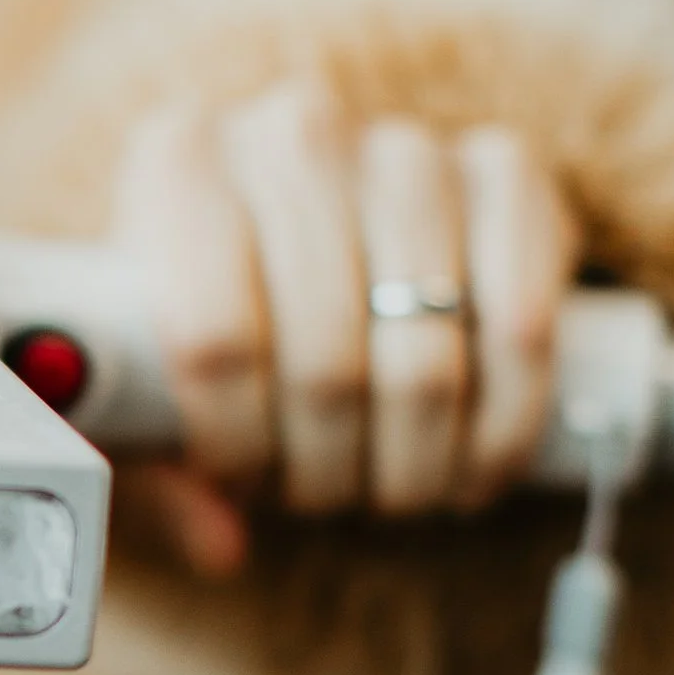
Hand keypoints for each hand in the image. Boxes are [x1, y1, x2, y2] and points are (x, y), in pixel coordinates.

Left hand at [112, 78, 577, 578]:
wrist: (304, 217)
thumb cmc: (211, 307)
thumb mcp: (149, 374)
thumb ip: (156, 460)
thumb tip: (219, 543)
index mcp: (177, 162)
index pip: (214, 340)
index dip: (236, 444)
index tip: (240, 482)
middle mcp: (292, 131)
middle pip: (326, 363)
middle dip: (327, 470)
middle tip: (322, 497)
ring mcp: (404, 145)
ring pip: (425, 364)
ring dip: (414, 465)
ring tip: (391, 489)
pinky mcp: (503, 169)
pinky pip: (524, 326)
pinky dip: (505, 424)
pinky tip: (473, 464)